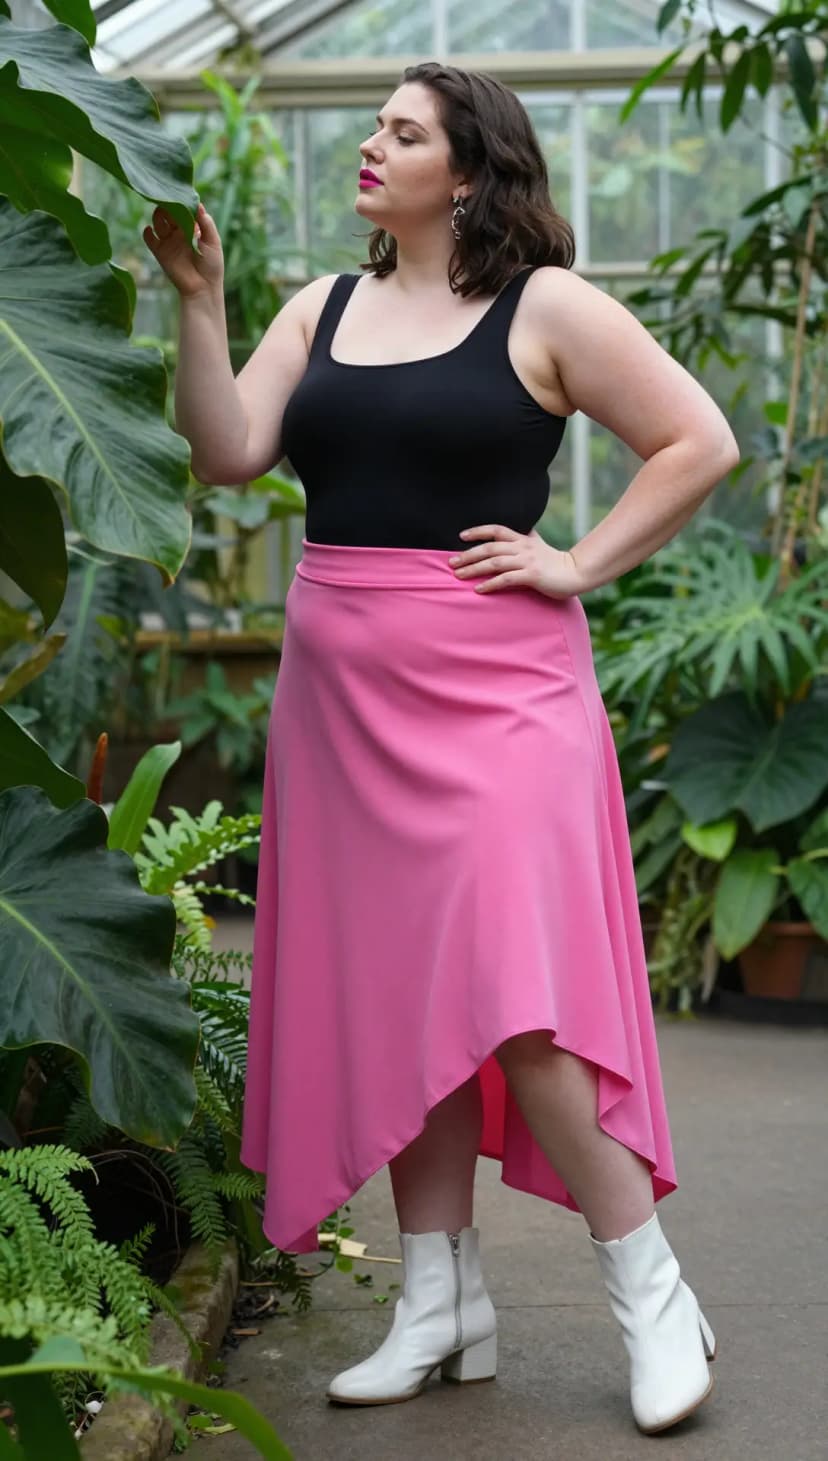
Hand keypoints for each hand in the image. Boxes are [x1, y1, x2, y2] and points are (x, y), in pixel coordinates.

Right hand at [143, 202, 223, 298]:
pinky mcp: (160, 252)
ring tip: (163, 216)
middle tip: (169, 203)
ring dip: (158, 216)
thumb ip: (207, 224)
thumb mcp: (213, 242)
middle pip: (168, 212)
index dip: (180, 201)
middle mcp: (179, 232)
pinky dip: (147, 232)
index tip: (179, 195)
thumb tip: (198, 204)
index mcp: (192, 227)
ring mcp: (169, 241)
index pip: (183, 208)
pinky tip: (150, 230)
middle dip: (167, 205)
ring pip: (158, 221)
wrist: (202, 288)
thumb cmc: (212, 265)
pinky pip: (149, 238)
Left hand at [448, 524, 584, 597]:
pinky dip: (490, 584)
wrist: (575, 573)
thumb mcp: (539, 545)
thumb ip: (527, 538)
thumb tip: (520, 531)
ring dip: (474, 569)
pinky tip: (479, 589)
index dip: (478, 531)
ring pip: (495, 563)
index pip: (496, 530)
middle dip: (468, 555)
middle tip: (452, 563)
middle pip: (490, 548)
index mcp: (523, 539)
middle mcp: (523, 547)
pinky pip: (506, 579)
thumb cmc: (555, 562)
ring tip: (459, 576)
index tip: (461, 536)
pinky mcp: (532, 576)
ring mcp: (527, 561)